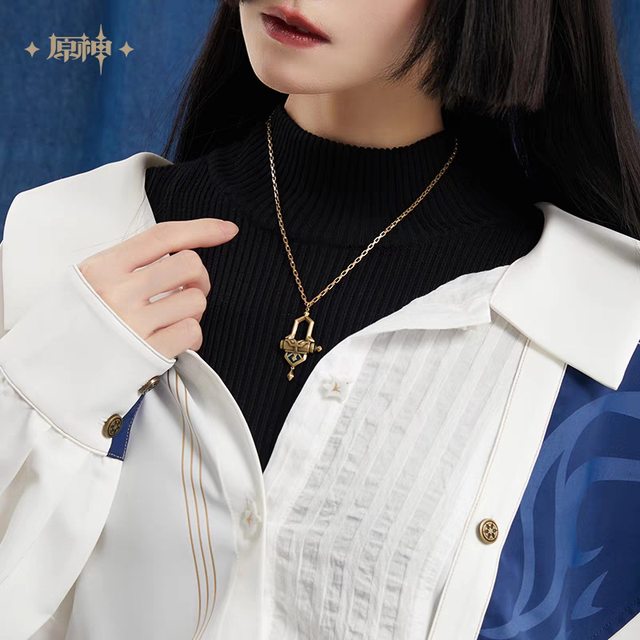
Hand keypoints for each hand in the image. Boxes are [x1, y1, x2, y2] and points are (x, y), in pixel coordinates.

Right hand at [78, 218, 238, 359]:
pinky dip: (191, 337)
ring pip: (196, 301)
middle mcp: (117, 292)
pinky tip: (173, 341)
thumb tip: (181, 251)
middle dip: (199, 279)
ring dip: (193, 311)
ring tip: (172, 320)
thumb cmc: (76, 325)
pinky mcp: (146, 354)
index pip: (162, 236)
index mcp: (103, 267)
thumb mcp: (89, 282)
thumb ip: (129, 264)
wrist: (49, 375)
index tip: (227, 230)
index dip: (201, 229)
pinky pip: (192, 332)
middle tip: (187, 293)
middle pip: (189, 265)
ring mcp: (132, 324)